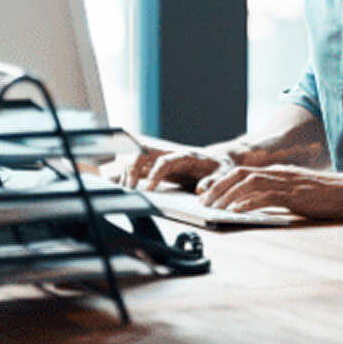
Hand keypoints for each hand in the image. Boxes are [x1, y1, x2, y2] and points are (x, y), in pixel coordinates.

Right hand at [106, 142, 231, 191]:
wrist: (220, 158)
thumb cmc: (221, 167)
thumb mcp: (224, 175)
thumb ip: (214, 182)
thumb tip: (201, 190)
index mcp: (186, 156)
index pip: (165, 160)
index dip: (155, 174)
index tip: (149, 190)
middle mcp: (171, 153)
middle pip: (144, 152)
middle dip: (133, 168)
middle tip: (130, 189)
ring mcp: (162, 158)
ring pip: (137, 156)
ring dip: (127, 170)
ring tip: (125, 191)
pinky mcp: (158, 165)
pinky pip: (138, 165)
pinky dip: (126, 172)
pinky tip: (118, 182)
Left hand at [197, 163, 342, 219]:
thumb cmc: (325, 195)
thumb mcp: (297, 192)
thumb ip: (278, 194)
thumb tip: (258, 205)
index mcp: (277, 171)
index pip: (242, 172)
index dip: (222, 182)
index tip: (208, 194)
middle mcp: (277, 173)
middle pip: (239, 175)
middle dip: (218, 188)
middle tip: (203, 202)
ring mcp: (285, 182)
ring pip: (248, 184)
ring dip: (228, 196)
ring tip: (214, 208)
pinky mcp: (293, 194)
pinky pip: (265, 196)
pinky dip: (248, 203)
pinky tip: (237, 211)